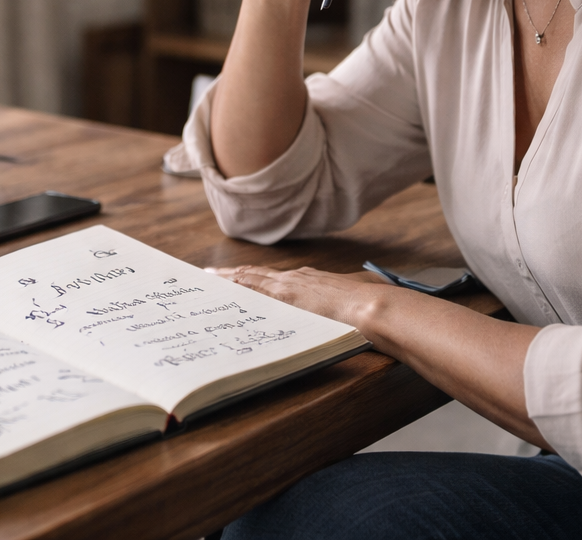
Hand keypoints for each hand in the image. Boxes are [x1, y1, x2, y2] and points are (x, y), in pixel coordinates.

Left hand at [206, 264, 390, 329]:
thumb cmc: (372, 301)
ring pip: (249, 278)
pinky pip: (252, 290)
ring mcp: (289, 286)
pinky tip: (220, 287)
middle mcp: (296, 278)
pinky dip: (235, 287)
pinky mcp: (285, 297)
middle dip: (234, 275)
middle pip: (256, 274)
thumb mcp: (361, 290)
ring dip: (228, 279)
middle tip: (211, 275)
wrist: (373, 307)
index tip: (242, 276)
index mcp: (311, 279)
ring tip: (208, 278)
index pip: (275, 278)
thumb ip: (354, 288)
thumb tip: (363, 288)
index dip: (257, 276)